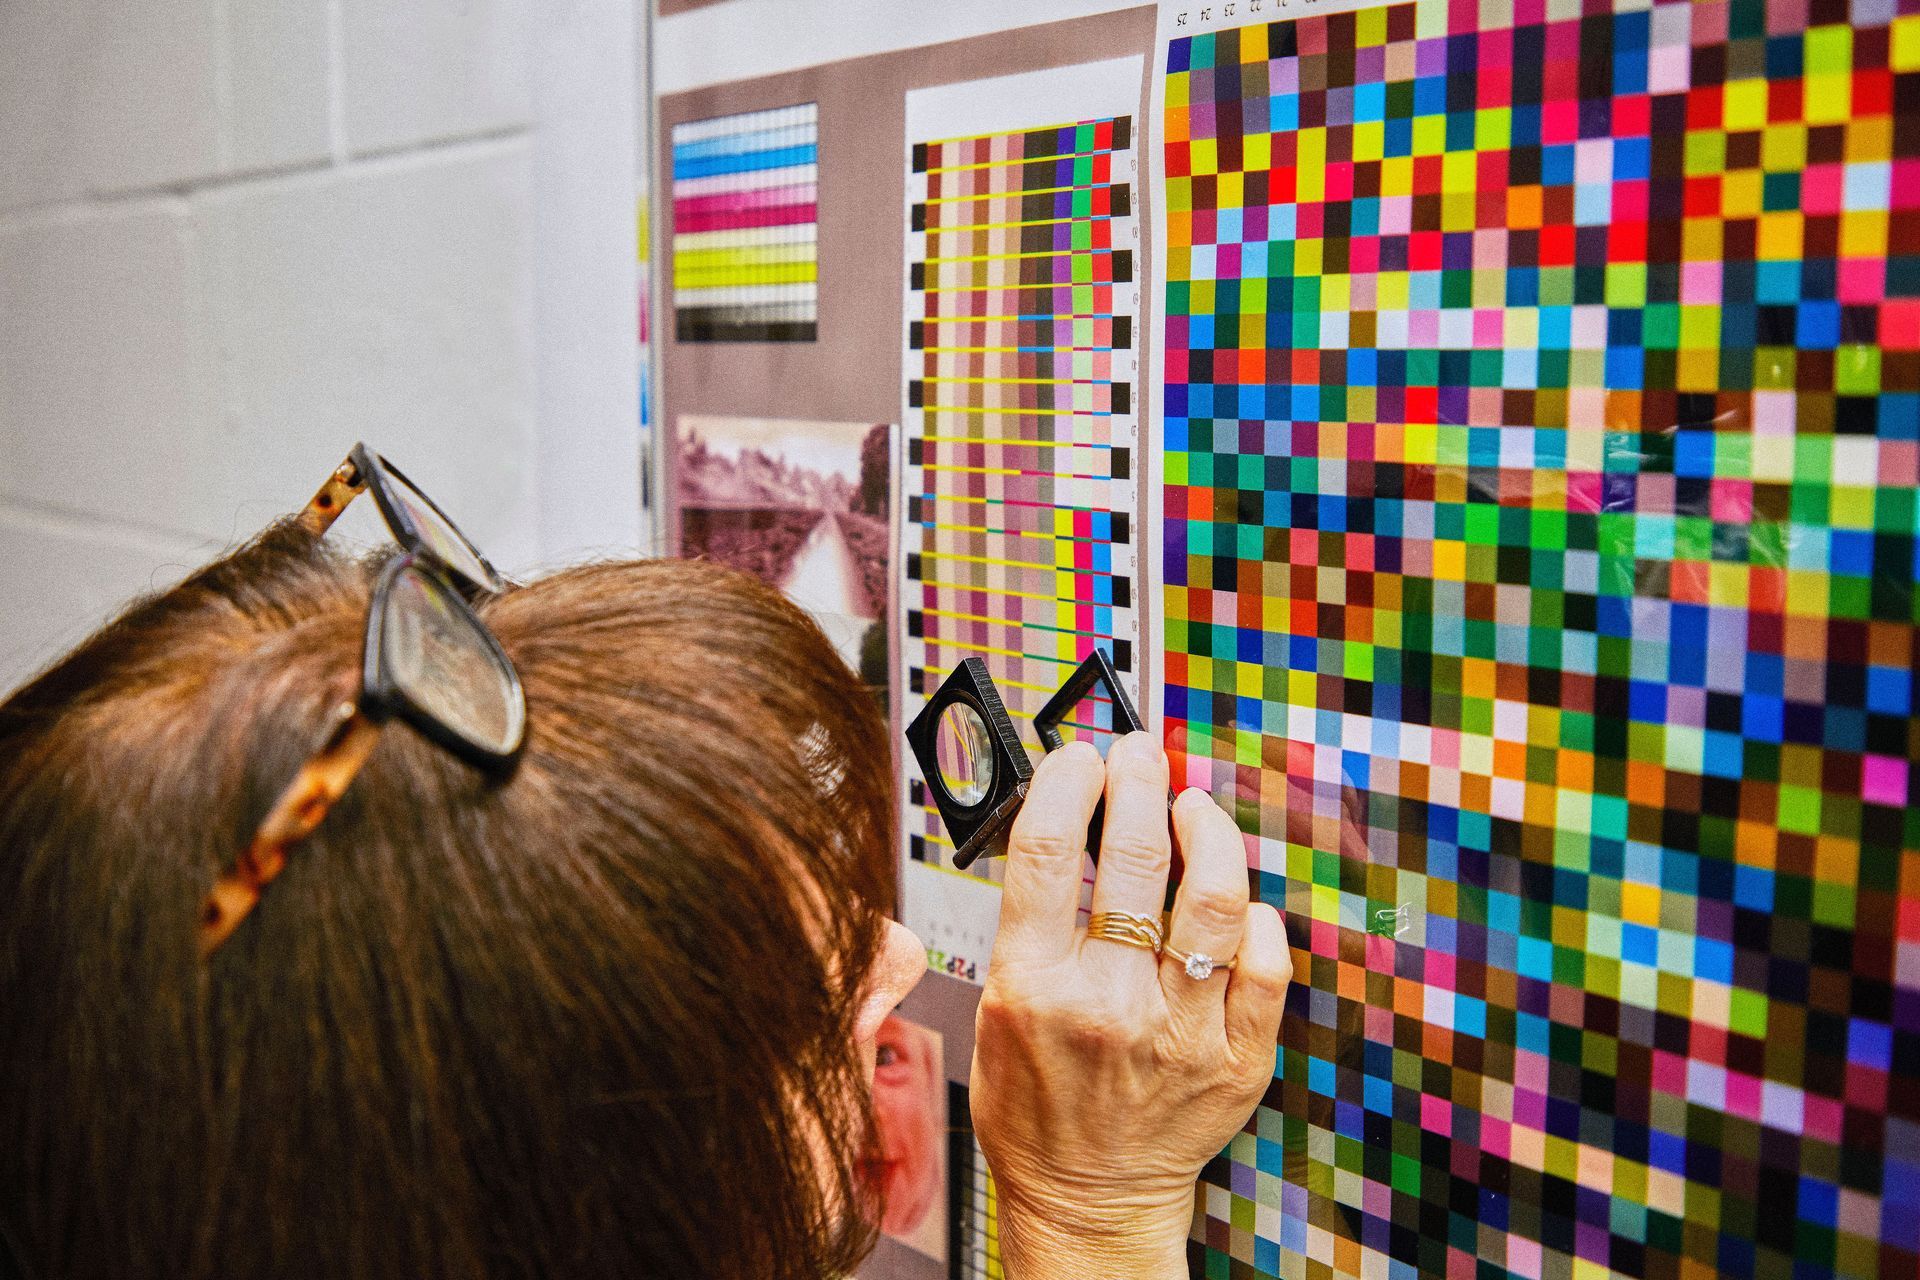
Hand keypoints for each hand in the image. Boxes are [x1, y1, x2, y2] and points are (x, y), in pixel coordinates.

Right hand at [969, 733, 1292, 1279]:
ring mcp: (1177, 1031)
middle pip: (1130, 855)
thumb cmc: (1038, 1108)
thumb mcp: (998, 1008)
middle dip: (1140, 781)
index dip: (1066, 783)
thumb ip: (1029, 926)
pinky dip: (1257, 920)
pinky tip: (1239, 903)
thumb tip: (1065, 830)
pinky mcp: (1234, 1058)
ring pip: (1211, 899)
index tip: (1081, 758)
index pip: (1044, 851)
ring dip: (1206, 831)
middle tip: (1142, 755)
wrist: (1087, 1200)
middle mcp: (1105, 1003)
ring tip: (1194, 807)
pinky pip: (1264, 966)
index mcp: (1032, 986)